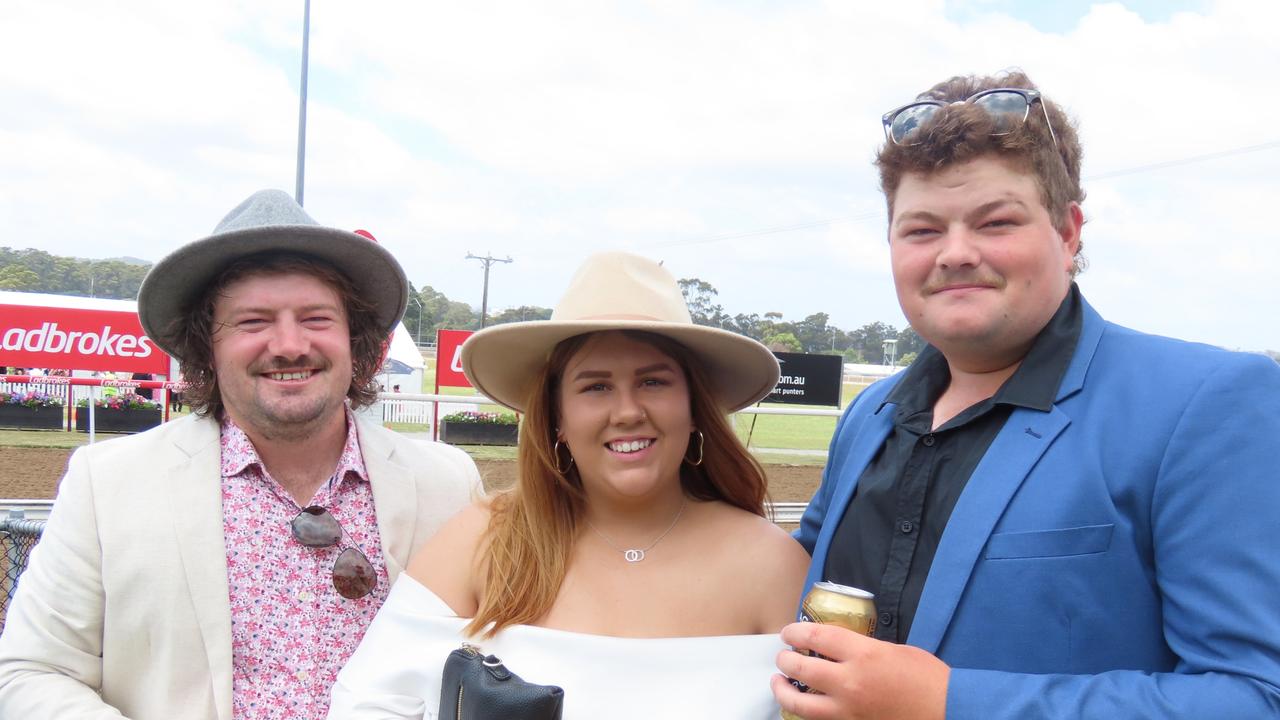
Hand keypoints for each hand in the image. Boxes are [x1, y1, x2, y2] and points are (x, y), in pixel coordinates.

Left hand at [772, 622, 949, 719]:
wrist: (947, 712)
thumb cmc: (927, 679)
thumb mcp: (894, 650)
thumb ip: (863, 648)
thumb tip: (839, 647)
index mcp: (864, 654)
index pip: (816, 636)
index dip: (796, 632)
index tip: (789, 632)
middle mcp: (850, 682)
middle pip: (801, 667)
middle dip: (785, 659)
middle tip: (782, 656)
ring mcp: (848, 710)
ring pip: (799, 702)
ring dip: (783, 690)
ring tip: (778, 682)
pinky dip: (805, 712)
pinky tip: (803, 705)